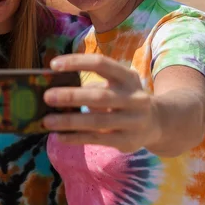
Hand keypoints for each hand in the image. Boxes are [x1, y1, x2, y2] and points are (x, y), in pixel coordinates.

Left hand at [42, 54, 160, 152]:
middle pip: (98, 96)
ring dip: (69, 121)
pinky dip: (76, 138)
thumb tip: (57, 90)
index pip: (100, 64)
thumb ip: (93, 85)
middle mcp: (134, 98)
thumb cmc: (125, 98)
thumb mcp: (117, 84)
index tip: (53, 65)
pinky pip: (97, 139)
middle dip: (70, 96)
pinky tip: (59, 136)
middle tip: (46, 97)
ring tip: (47, 121)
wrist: (158, 122)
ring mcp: (133, 121)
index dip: (77, 62)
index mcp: (127, 77)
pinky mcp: (128, 141)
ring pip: (96, 121)